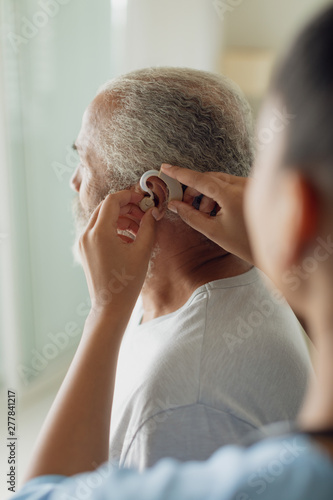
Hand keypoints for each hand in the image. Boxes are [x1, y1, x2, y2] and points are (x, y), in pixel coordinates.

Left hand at [78, 190, 155, 316]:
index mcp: (99, 232)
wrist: (110, 306)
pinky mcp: (84, 250)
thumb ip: (148, 226)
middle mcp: (87, 234)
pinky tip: (129, 239)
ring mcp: (83, 243)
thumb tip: (152, 212)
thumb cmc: (127, 282)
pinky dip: (113, 229)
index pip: (112, 201)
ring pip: (101, 218)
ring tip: (139, 228)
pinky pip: (98, 231)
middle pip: (105, 208)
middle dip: (126, 207)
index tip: (143, 199)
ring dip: (120, 218)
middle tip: (143, 213)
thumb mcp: (142, 251)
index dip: (129, 196)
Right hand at [160, 164, 253, 263]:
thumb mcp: (213, 231)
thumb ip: (191, 216)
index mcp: (232, 195)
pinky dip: (219, 193)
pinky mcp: (254, 188)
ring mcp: (251, 185)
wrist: (274, 250)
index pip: (200, 179)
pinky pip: (231, 183)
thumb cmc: (246, 244)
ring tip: (205, 212)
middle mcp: (243, 185)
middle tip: (185, 204)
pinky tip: (217, 209)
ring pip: (220, 180)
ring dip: (207, 193)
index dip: (180, 173)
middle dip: (194, 189)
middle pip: (209, 178)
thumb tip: (174, 204)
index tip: (167, 168)